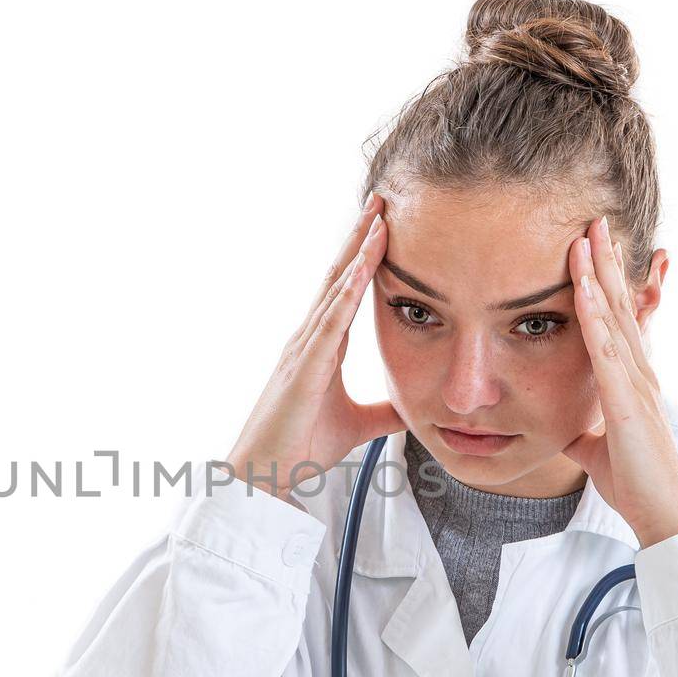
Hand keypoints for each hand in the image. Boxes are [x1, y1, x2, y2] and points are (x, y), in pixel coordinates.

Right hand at [224, 194, 405, 502]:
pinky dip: (344, 294)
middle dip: (360, 237)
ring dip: (356, 252)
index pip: (346, 290)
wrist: (265, 478)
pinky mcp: (303, 369)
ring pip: (333, 289)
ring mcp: (303, 350)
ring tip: (379, 217)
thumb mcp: (356, 425)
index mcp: (320, 348)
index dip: (365, 256)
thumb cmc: (298, 450)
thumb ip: (383, 411)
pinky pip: (328, 324)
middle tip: (382, 198)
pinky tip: (360, 269)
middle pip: (338, 275)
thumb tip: (413, 406)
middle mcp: (309, 339)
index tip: (385, 223)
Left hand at [560, 216, 677, 547]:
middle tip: (596, 219)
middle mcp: (640, 372)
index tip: (593, 249)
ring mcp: (638, 383)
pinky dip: (595, 316)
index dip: (607, 283)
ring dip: (601, 275)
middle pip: (622, 305)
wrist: (660, 514)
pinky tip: (584, 288)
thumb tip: (561, 425)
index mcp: (632, 379)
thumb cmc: (634, 482)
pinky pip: (607, 350)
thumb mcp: (595, 447)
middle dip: (607, 262)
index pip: (618, 320)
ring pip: (616, 317)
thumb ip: (581, 429)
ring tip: (588, 235)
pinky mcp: (629, 401)